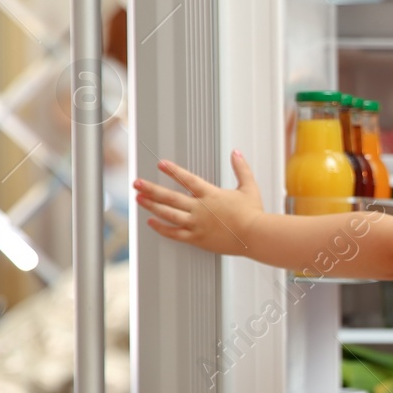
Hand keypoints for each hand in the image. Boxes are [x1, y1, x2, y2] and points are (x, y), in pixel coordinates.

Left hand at [133, 151, 262, 255]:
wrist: (255, 236)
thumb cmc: (254, 214)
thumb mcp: (249, 188)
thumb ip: (241, 169)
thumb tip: (236, 154)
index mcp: (211, 194)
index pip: (187, 179)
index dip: (172, 170)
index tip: (161, 165)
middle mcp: (200, 208)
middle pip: (170, 196)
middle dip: (151, 189)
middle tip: (137, 183)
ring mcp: (196, 224)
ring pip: (168, 214)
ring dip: (151, 206)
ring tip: (139, 199)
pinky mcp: (197, 238)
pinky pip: (174, 233)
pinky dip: (161, 228)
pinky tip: (151, 223)